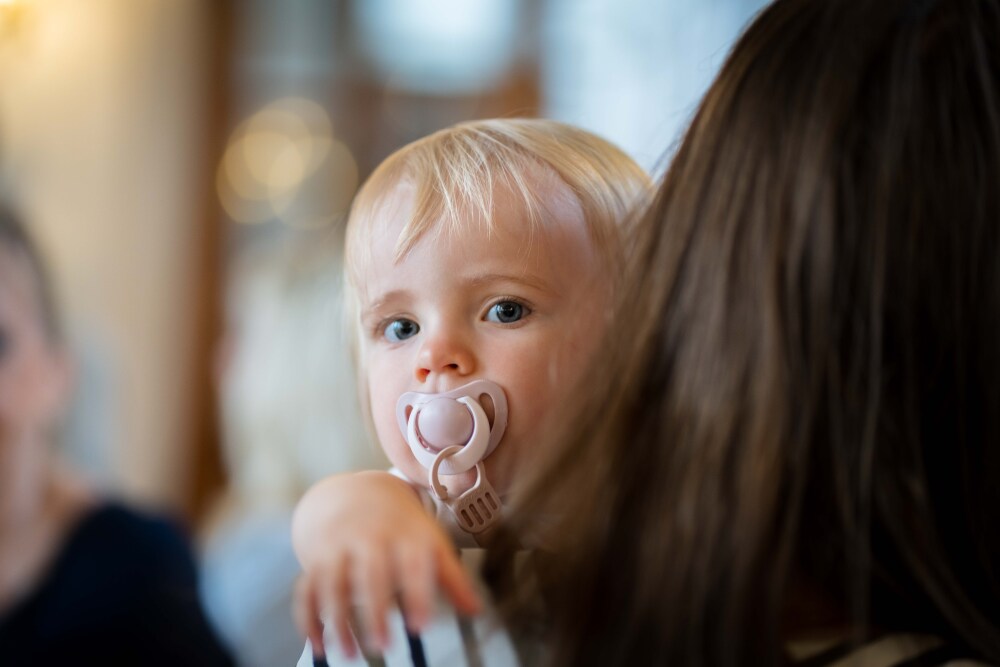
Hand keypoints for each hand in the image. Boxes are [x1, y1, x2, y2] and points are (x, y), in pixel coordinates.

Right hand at [291, 471, 480, 658]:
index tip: (421, 626)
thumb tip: (476, 611)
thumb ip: (452, 578)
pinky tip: (320, 644)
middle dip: (374, 611)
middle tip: (384, 646)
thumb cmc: (399, 527)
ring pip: (334, 584)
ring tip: (351, 654)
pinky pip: (306, 590)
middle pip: (370, 574)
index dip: (417, 594)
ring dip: (339, 621)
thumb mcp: (429, 542)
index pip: (413, 564)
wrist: (354, 494)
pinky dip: (308, 618)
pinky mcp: (316, 560)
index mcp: (404, 535)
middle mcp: (369, 539)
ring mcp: (339, 547)